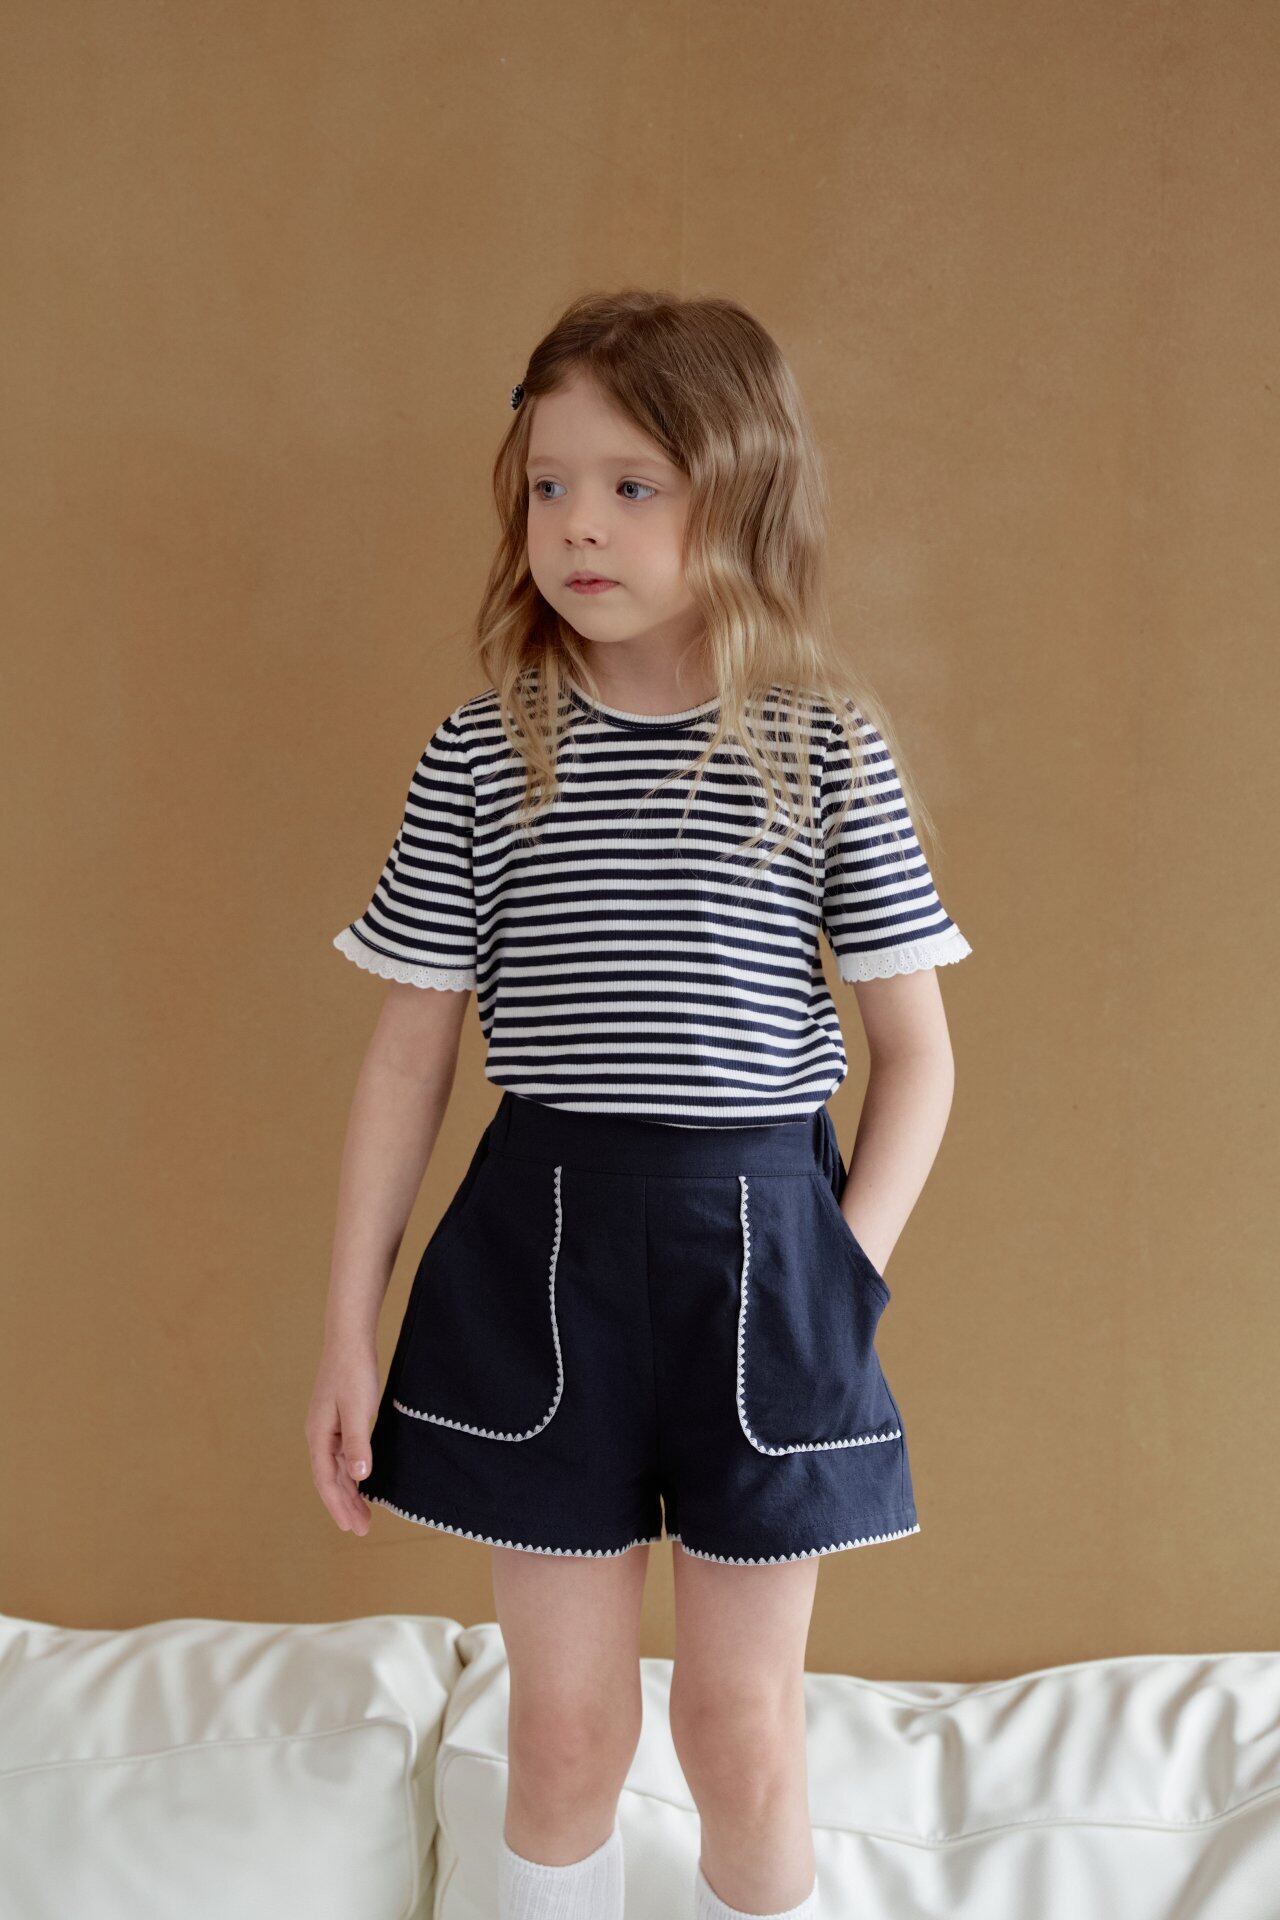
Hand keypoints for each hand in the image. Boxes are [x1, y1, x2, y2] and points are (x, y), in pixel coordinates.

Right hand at [304, 1339, 380, 1534]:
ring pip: (336, 1468)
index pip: (326, 1480)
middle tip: (361, 1529)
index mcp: (318, 1434)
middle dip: (344, 1505)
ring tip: (363, 1515)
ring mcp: (328, 1427)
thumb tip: (359, 1476)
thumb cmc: (353, 1371)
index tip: (352, 1527)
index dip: (338, 1505)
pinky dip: (350, 1473)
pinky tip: (360, 1482)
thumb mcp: (357, 1408)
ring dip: (349, 1492)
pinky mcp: (339, 1420)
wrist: (350, 1340)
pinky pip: (342, 1455)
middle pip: (329, 1479)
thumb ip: (358, 1442)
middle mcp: (319, 1434)